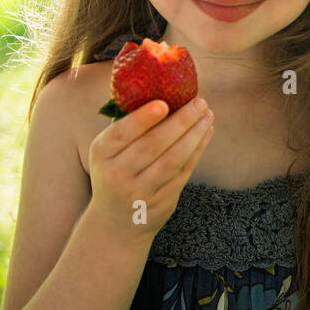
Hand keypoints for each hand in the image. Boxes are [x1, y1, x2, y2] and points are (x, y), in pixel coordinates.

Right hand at [86, 98, 213, 240]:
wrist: (115, 222)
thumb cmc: (116, 171)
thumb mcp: (110, 151)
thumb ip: (128, 124)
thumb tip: (159, 86)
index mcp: (101, 153)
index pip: (121, 134)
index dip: (143, 119)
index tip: (164, 103)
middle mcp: (117, 174)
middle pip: (152, 145)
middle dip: (180, 122)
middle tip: (199, 102)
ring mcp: (140, 192)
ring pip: (172, 160)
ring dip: (194, 135)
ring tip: (207, 115)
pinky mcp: (162, 202)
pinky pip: (183, 172)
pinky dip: (197, 150)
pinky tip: (206, 132)